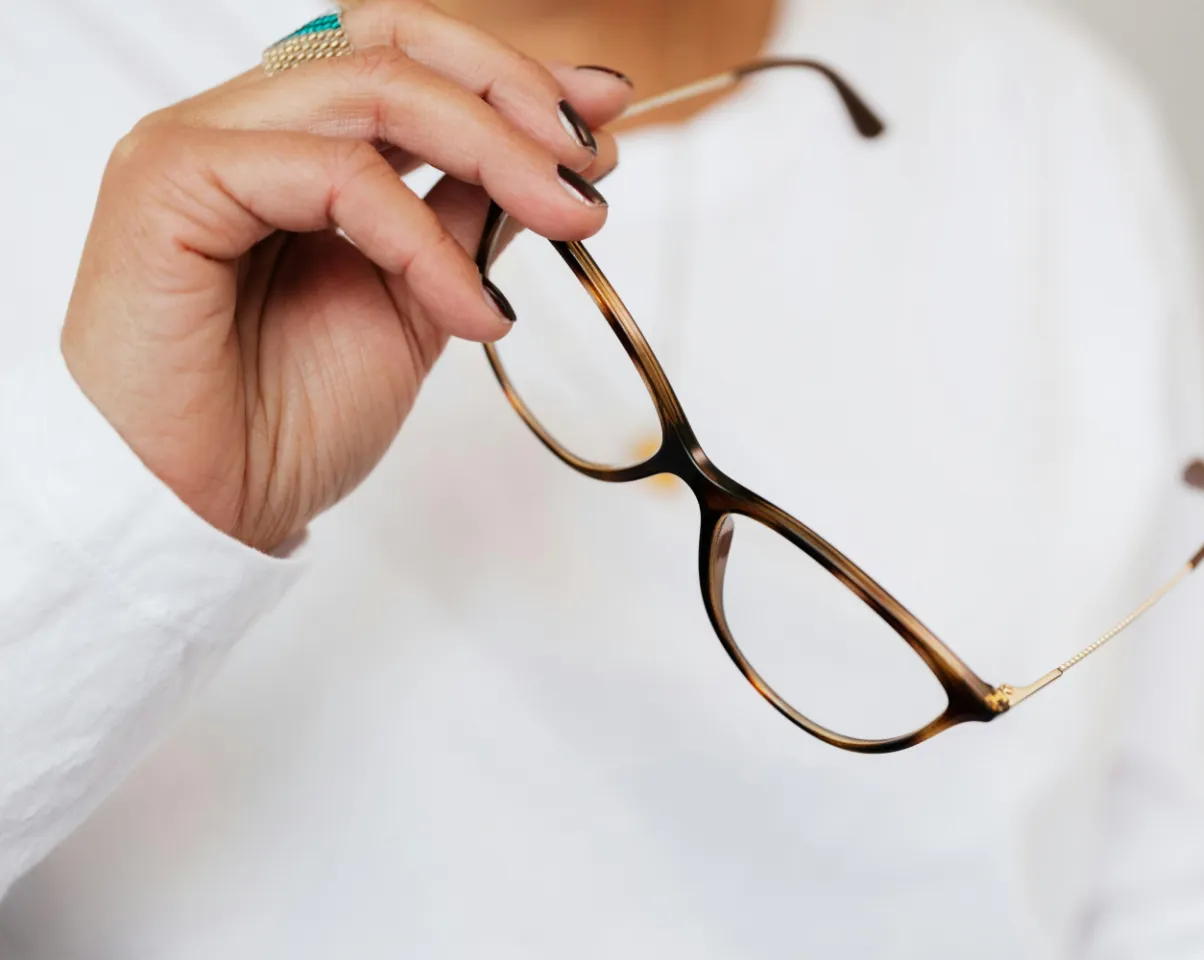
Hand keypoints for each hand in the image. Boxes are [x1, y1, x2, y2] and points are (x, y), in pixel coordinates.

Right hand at [61, 0, 628, 552]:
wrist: (203, 509)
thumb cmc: (285, 419)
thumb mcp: (418, 303)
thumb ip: (469, 219)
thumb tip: (563, 157)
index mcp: (294, 143)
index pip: (405, 55)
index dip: (508, 73)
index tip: (602, 109)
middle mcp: (244, 124)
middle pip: (391, 42)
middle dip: (510, 90)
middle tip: (587, 157)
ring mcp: (201, 142)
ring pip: (372, 90)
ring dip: (494, 151)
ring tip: (569, 219)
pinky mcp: (172, 180)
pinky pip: (335, 175)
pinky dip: (423, 238)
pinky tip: (475, 311)